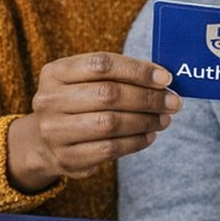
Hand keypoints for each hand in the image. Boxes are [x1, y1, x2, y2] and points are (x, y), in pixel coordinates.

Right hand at [6, 52, 180, 192]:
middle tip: (173, 102)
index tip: (166, 79)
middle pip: (108, 94)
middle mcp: (49, 100)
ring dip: (145, 121)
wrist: (46, 141)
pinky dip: (136, 142)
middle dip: (148, 98)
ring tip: (164, 119)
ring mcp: (53, 130)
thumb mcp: (88, 81)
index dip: (138, 71)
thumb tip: (163, 79)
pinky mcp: (65, 157)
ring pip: (110, 123)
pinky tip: (149, 135)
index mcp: (55, 72)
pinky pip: (110, 149)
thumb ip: (121, 75)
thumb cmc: (80, 103)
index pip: (102, 64)